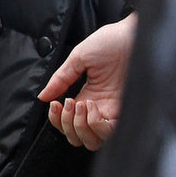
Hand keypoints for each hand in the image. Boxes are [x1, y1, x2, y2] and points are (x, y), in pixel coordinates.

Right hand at [38, 16, 137, 149]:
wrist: (133, 35)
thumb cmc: (110, 41)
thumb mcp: (78, 58)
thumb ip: (60, 79)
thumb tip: (42, 97)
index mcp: (86, 97)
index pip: (67, 123)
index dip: (57, 120)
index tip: (54, 104)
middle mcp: (99, 109)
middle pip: (77, 138)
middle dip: (66, 125)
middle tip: (68, 103)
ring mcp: (112, 113)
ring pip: (91, 141)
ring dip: (79, 126)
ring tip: (80, 104)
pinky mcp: (124, 113)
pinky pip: (107, 133)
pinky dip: (94, 124)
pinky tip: (92, 106)